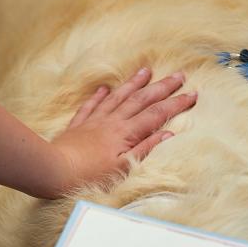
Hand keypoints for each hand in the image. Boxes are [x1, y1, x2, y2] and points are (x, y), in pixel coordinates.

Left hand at [49, 68, 196, 194]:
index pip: (157, 114)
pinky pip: (91, 106)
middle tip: (178, 75)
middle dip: (162, 87)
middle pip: (141, 99)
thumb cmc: (90, 175)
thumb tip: (168, 134)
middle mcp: (112, 122)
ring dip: (134, 83)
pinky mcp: (78, 126)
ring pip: (118, 97)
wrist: (55, 171)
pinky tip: (105, 88)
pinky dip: (100, 96)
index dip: (176, 104)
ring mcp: (94, 121)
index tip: (192, 94)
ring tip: (146, 71)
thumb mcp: (123, 168)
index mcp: (126, 133)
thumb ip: (146, 149)